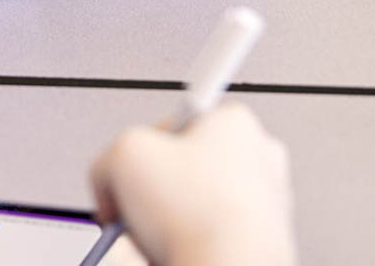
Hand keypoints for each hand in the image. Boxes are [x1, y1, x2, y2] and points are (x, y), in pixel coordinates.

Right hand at [90, 103, 295, 265]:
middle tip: (138, 212)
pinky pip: (212, 236)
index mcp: (234, 121)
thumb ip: (107, 157)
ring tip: (157, 238)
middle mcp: (259, 156)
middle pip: (183, 169)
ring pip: (197, 205)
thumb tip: (107, 179)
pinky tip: (176, 253)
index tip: (132, 171)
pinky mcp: (265, 240)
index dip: (141, 152)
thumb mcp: (121, 157)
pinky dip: (190, 245)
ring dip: (169, 222)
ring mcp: (267, 200)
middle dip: (153, 193)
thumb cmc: (197, 215)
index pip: (170, 124)